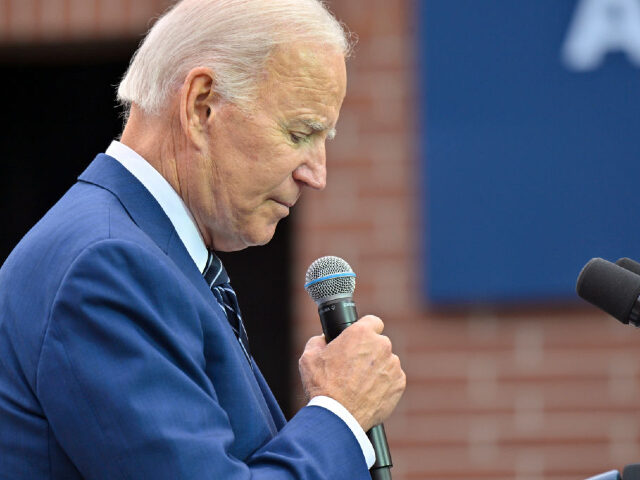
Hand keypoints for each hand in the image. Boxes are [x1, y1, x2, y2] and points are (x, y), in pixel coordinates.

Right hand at [299, 315, 405, 430]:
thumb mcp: (309, 356)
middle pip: (379, 342)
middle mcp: (381, 345)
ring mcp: (393, 365)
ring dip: (378, 368)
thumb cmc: (323, 386)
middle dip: (370, 351)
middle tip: (355, 366)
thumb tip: (324, 339)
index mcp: (361, 333)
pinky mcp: (399, 383)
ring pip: (387, 361)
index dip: (365, 330)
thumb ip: (319, 340)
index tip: (360, 340)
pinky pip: (393, 378)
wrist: (339, 417)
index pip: (372, 321)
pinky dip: (385, 384)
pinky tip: (369, 393)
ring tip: (361, 384)